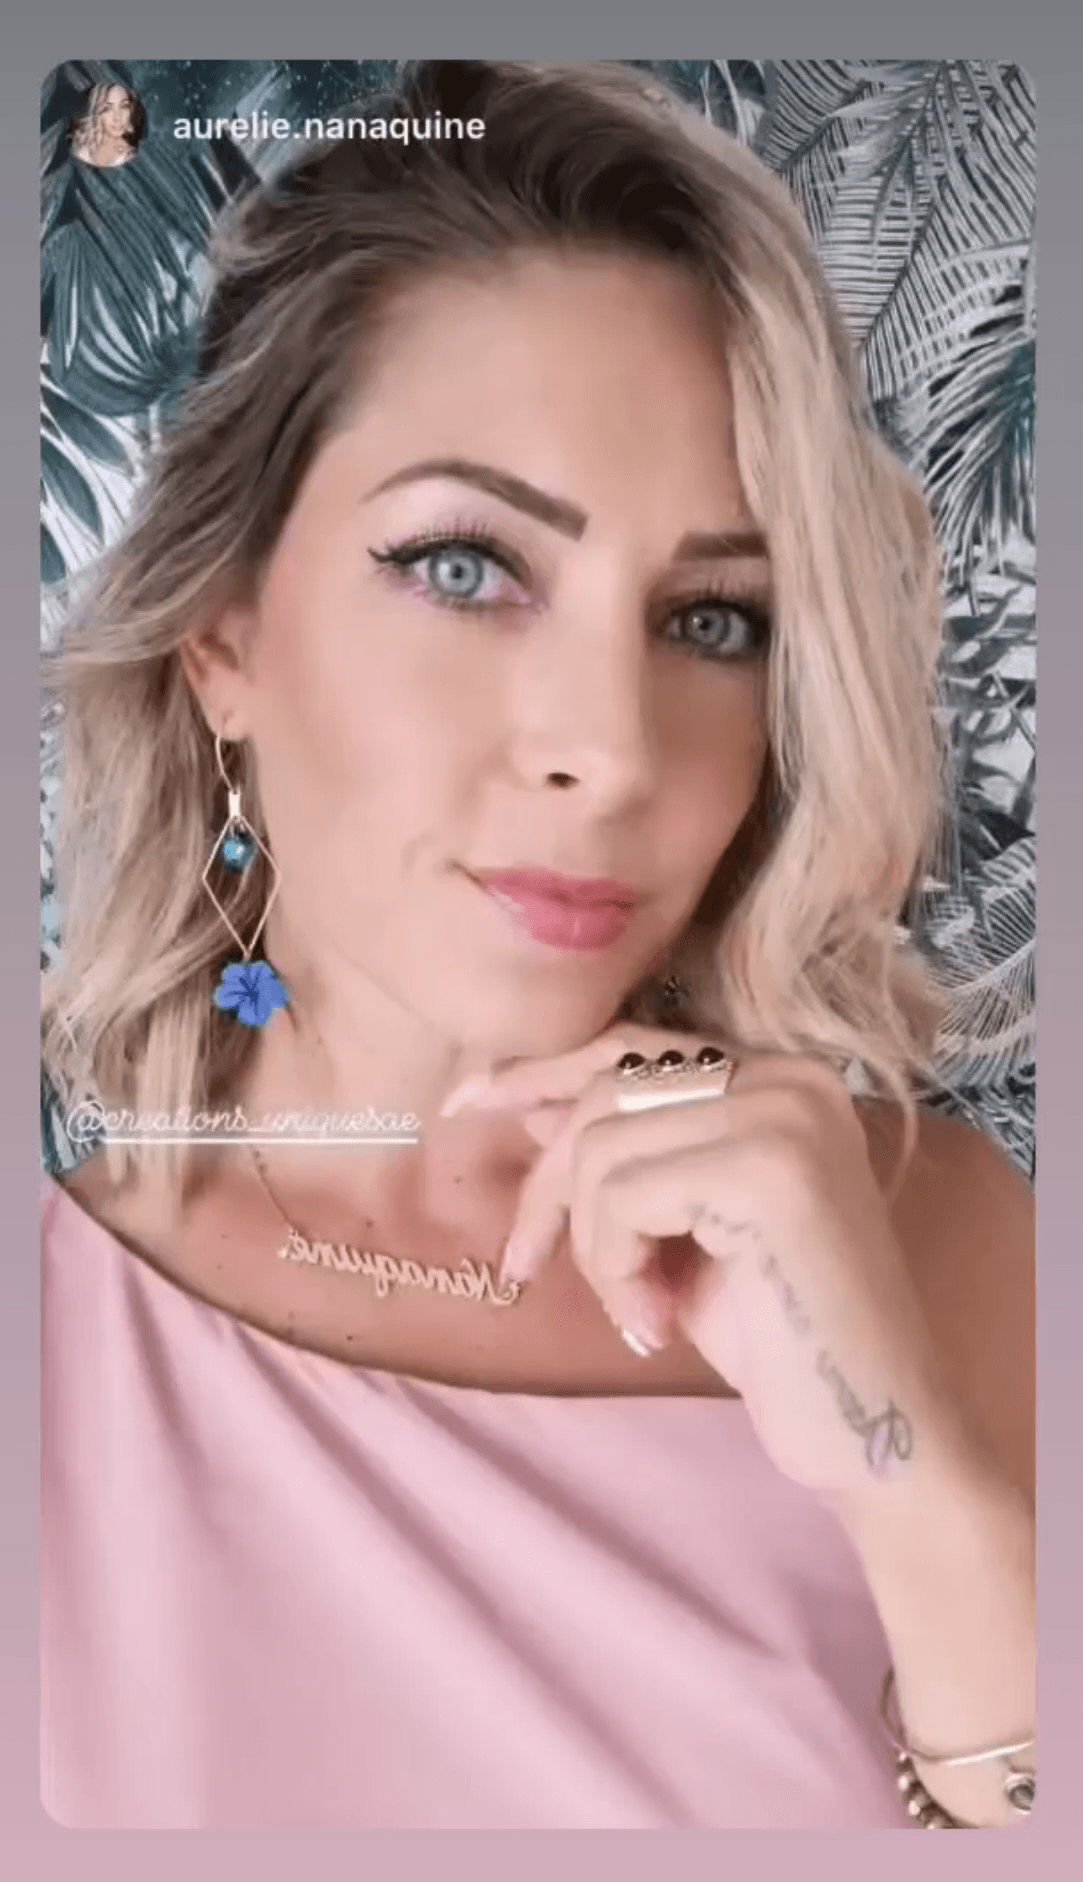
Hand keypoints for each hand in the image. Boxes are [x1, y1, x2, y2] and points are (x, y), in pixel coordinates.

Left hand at [443, 1024, 964, 1500]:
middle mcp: (791, 1078)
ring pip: (601, 1147)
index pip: (632, 1045)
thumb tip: (526, 1099)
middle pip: (605, 1092)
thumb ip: (625, 1153)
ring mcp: (784, 1117)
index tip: (466, 1104)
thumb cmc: (775, 1334)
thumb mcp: (681, 1225)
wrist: (871, 1431)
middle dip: (550, 1185)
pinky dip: (615, 1268)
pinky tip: (658, 1322)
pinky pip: (622, 1196)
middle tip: (527, 1265)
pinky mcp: (768, 1170)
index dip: (541, 1071)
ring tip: (640, 1310)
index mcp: (780, 1077)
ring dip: (593, 1247)